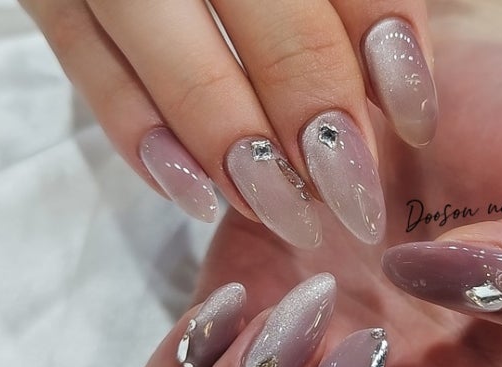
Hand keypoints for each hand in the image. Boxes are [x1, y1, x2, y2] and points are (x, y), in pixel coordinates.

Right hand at [21, 0, 437, 247]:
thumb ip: (356, 1)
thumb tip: (391, 86)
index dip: (391, 52)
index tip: (413, 125)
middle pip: (277, 29)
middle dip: (318, 116)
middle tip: (350, 200)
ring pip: (179, 57)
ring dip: (236, 143)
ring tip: (282, 211)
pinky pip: (88, 70)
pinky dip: (142, 137)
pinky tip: (195, 194)